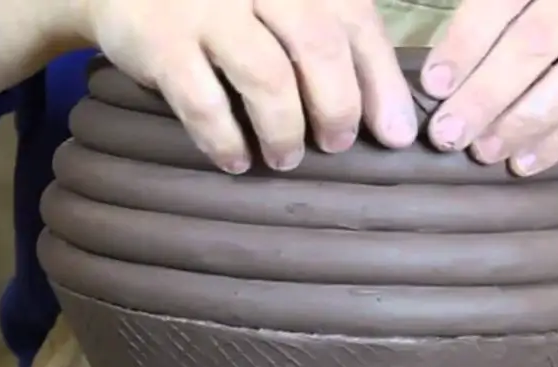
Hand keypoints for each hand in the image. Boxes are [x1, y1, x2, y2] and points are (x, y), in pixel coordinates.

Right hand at [85, 0, 418, 173]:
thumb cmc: (219, 2)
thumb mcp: (275, 0)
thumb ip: (324, 33)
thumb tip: (387, 112)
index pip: (355, 19)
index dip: (382, 82)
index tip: (397, 134)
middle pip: (319, 45)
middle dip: (338, 106)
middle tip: (338, 144)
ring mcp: (206, 6)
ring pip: (267, 76)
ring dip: (285, 129)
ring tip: (286, 158)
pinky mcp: (160, 39)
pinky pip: (205, 103)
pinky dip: (226, 140)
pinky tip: (236, 161)